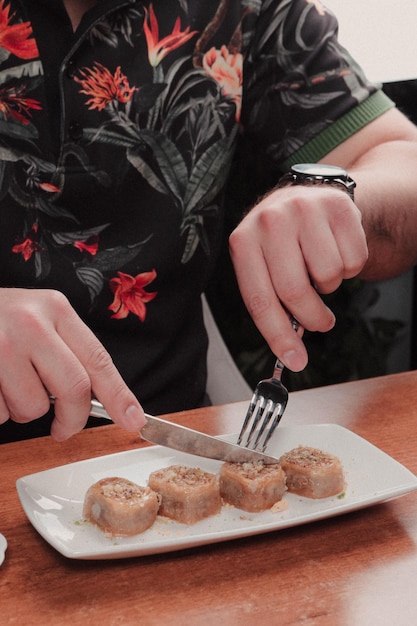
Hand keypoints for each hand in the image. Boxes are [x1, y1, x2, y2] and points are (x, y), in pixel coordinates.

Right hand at [0, 288, 145, 439]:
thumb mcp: (39, 320)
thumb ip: (67, 352)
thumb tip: (104, 400)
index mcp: (55, 309)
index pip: (98, 360)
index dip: (120, 396)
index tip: (134, 420)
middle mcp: (30, 323)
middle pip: (74, 389)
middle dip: (72, 419)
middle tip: (62, 428)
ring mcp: (0, 346)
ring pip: (33, 407)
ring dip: (22, 409)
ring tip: (7, 384)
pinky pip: (0, 412)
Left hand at [229, 184, 367, 370]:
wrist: (307, 197)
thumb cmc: (282, 243)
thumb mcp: (263, 265)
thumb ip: (271, 302)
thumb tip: (290, 350)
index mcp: (243, 241)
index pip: (259, 300)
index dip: (277, 335)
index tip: (294, 360)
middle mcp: (270, 221)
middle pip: (294, 291)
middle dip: (312, 318)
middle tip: (320, 322)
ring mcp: (304, 209)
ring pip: (328, 274)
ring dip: (330, 286)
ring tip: (320, 270)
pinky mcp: (337, 205)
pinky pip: (354, 259)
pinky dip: (350, 268)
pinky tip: (335, 251)